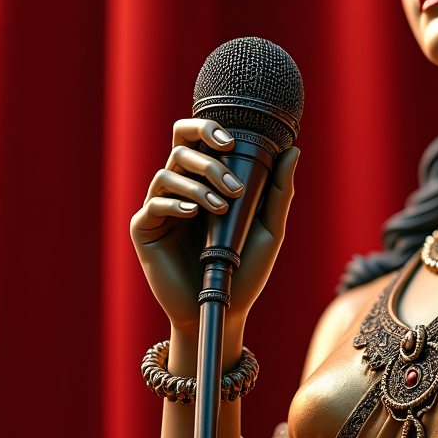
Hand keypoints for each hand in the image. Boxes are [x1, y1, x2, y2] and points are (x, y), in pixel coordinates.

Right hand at [130, 118, 298, 337]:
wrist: (225, 309)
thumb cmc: (245, 269)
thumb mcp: (268, 228)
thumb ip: (279, 192)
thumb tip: (293, 151)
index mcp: (206, 181)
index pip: (198, 139)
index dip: (208, 128)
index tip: (233, 142)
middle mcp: (181, 189)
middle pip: (179, 145)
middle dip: (206, 152)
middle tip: (232, 174)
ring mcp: (160, 208)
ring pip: (168, 173)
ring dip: (198, 184)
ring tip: (221, 207)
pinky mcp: (144, 230)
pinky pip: (153, 204)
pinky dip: (175, 204)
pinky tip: (195, 214)